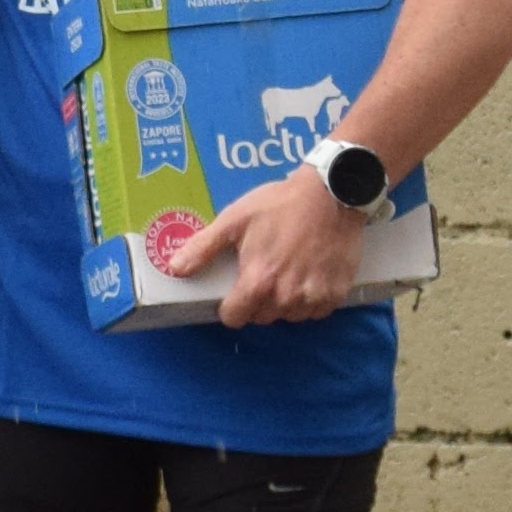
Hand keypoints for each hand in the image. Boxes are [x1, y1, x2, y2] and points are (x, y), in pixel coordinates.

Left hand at [173, 169, 370, 324]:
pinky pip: (316, 312)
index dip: (230, 306)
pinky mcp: (336, 293)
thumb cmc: (279, 204)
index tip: (236, 291)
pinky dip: (309, 301)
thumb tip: (175, 269)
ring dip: (284, 303)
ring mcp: (313, 297)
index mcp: (258, 281)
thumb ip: (203, 248)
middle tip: (264, 273)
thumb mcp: (235, 220)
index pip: (234, 318)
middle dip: (257, 302)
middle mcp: (286, 296)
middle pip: (261, 317)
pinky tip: (308, 276)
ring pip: (289, 317)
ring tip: (287, 273)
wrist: (330, 193)